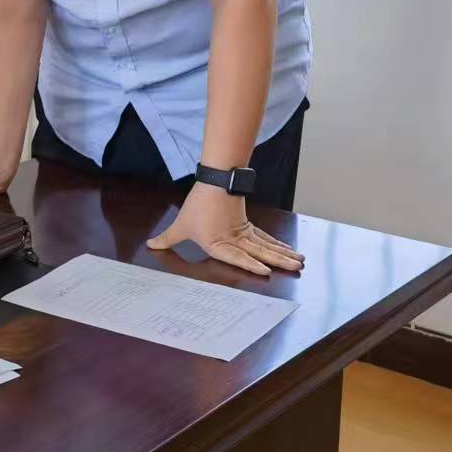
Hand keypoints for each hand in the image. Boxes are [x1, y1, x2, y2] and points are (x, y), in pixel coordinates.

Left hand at [146, 183, 305, 275]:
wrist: (214, 182)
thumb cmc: (197, 205)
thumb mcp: (181, 225)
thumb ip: (168, 238)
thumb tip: (151, 245)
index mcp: (218, 242)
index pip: (236, 256)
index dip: (250, 263)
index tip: (266, 270)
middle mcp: (234, 239)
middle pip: (260, 251)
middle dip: (279, 260)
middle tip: (297, 267)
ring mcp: (244, 232)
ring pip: (266, 245)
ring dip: (283, 253)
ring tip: (300, 261)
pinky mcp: (248, 226)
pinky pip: (264, 238)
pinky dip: (276, 245)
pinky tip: (288, 250)